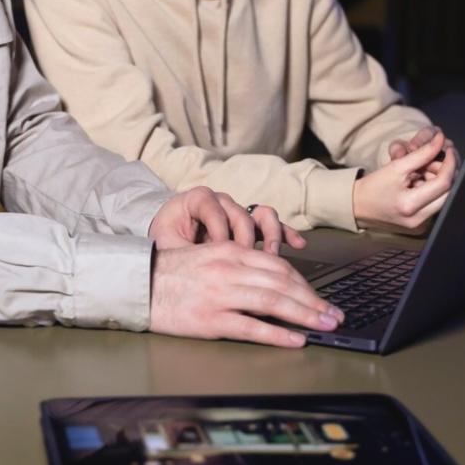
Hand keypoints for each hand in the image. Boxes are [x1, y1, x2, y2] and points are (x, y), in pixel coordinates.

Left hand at [148, 186, 305, 254]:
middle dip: (247, 240)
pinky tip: (297, 245)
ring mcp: (239, 212)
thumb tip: (193, 265)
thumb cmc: (167, 242)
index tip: (218, 254)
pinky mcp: (252, 226)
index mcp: (197, 199)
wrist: (170, 240)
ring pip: (262, 215)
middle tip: (247, 260)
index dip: (218, 233)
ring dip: (270, 236)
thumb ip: (180, 251)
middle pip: (242, 215)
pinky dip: (286, 234)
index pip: (213, 211)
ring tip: (272, 254)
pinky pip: (273, 226)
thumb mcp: (166, 244)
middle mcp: (222, 202)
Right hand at [149, 242, 342, 347]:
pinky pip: (251, 327)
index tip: (320, 298)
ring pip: (273, 302)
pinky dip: (277, 334)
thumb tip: (271, 280)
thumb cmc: (172, 273)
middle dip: (313, 301)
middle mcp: (229, 270)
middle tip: (334, 316)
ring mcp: (220, 294)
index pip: (278, 266)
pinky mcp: (210, 319)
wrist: (139, 284)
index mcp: (230, 252)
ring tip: (324, 327)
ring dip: (305, 315)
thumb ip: (237, 263)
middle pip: (282, 284)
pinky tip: (295, 339)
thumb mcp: (208, 256)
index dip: (305, 284)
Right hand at [354, 130, 456, 232]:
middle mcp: (419, 220)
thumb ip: (421, 153)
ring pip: (443, 198)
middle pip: (448, 192)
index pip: (443, 183)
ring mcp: (421, 225)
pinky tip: (419, 183)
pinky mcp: (421, 226)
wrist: (357, 206)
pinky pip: (435, 204)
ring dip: (438, 181)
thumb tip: (440, 140)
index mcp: (410, 205)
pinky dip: (432, 190)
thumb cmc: (373, 186)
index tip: (448, 149)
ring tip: (420, 172)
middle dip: (445, 173)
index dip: (450, 164)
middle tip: (432, 162)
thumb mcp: (396, 166)